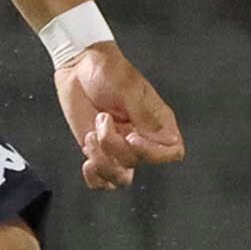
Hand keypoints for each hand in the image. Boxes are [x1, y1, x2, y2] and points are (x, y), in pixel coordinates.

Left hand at [56, 43, 183, 190]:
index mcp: (158, 122)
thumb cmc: (108, 71)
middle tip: (103, 118)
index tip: (131, 136)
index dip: (153, 153)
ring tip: (91, 136)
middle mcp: (142, 138)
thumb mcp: (128, 89)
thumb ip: (144, 116)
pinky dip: (94, 178)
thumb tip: (165, 140)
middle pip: (138, 162)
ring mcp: (120, 147)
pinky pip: (102, 181)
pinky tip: (86, 162)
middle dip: (115, 145)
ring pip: (120, 178)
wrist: (78, 67)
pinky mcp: (99, 152)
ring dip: (102, 161)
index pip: (172, 152)